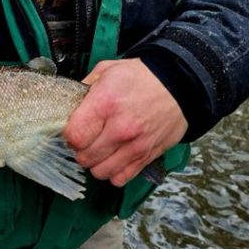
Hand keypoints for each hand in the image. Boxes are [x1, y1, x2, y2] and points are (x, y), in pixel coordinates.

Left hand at [63, 58, 187, 186]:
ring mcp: (135, 145)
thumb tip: (69, 104)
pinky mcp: (147, 156)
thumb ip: (85, 88)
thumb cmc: (141, 77)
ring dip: (96, 163)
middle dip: (80, 150)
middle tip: (86, 140)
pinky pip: (121, 178)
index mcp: (105, 103)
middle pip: (85, 157)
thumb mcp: (107, 70)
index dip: (69, 135)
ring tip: (99, 150)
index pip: (74, 136)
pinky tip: (114, 158)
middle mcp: (120, 128)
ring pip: (101, 171)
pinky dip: (114, 173)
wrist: (179, 85)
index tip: (73, 130)